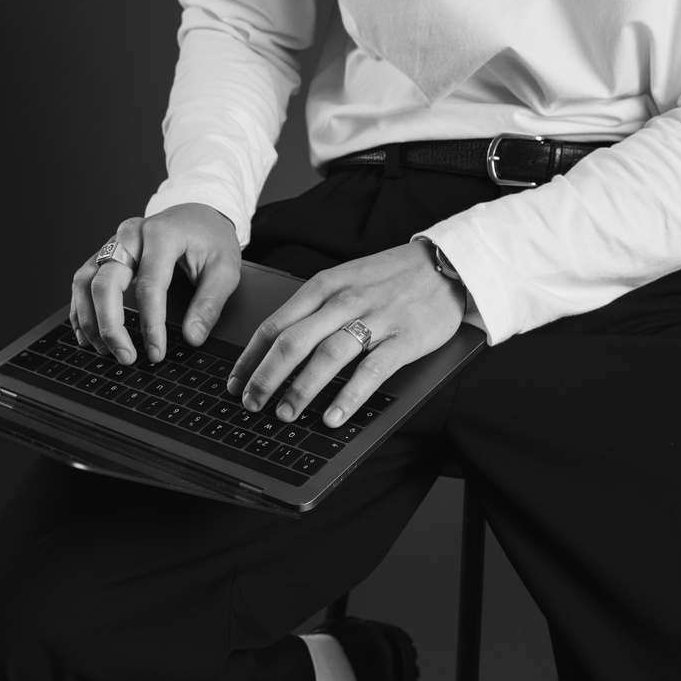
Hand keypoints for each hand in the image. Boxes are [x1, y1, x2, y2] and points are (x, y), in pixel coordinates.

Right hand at [70, 204, 240, 363]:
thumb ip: (209, 304)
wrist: (200, 214)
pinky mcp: (106, 253)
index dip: (150, 324)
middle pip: (106, 282)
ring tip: (105, 350)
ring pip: (86, 281)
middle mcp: (131, 235)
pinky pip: (83, 281)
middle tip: (125, 356)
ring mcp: (114, 242)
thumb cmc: (212, 239)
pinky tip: (87, 334)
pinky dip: (80, 309)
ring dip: (90, 319)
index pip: (149, 285)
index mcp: (162, 234)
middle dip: (111, 325)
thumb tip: (192, 337)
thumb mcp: (225, 269)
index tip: (156, 353)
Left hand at [226, 240, 465, 427]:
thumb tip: (278, 346)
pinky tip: (332, 416)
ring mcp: (375, 319)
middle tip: (252, 404)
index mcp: (323, 286)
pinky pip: (370, 372)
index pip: (275, 325)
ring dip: (300, 389)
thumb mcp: (344, 280)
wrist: (445, 264)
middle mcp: (343, 301)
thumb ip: (314, 308)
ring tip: (285, 413)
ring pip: (326, 357)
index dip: (250, 358)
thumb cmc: (389, 277)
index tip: (236, 383)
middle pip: (292, 343)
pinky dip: (348, 396)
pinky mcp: (403, 339)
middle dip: (266, 377)